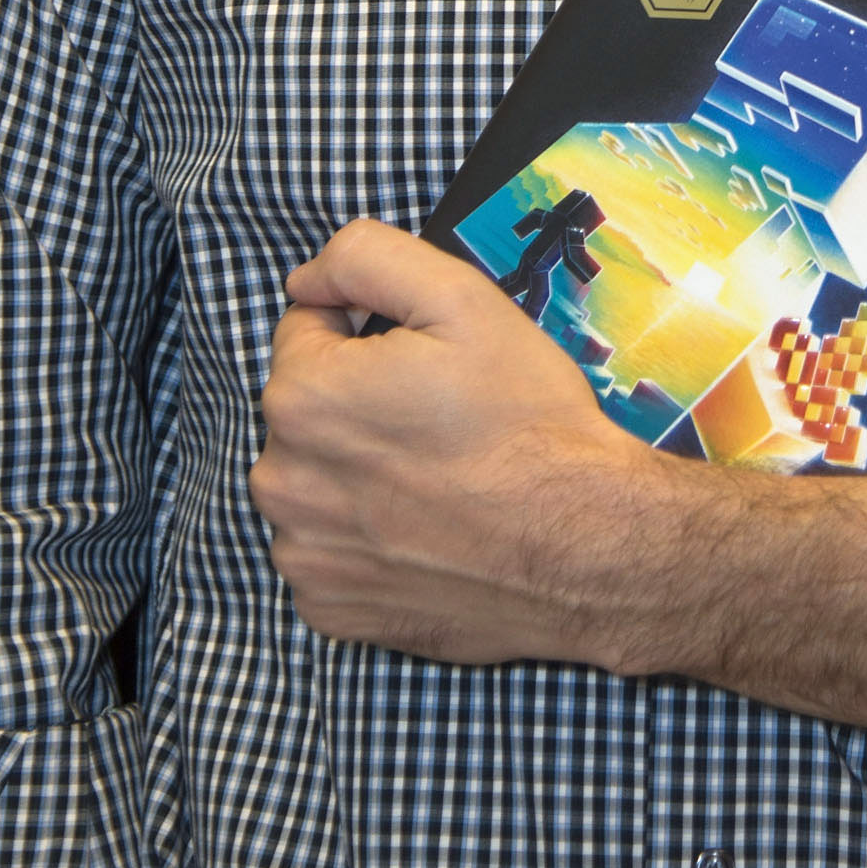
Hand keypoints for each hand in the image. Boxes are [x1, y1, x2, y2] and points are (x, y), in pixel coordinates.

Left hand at [250, 219, 673, 667]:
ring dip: (354, 474)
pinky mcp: (328, 609)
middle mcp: (282, 480)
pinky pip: (327, 552)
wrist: (584, 545)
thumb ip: (365, 259)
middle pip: (306, 410)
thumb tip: (305, 282)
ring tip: (436, 480)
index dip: (370, 336)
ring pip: (313, 482)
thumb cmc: (526, 421)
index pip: (307, 331)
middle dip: (357, 405)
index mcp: (303, 395)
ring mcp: (302, 554)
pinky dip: (363, 541)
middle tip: (439, 422)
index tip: (426, 365)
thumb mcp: (460, 299)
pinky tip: (423, 532)